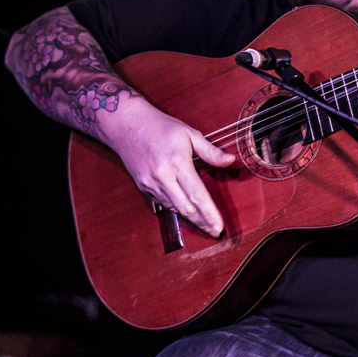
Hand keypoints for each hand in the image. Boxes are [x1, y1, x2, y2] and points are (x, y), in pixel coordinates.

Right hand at [98, 96, 235, 236]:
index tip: (219, 227)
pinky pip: (163, 203)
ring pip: (174, 208)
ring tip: (205, 225)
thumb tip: (230, 161)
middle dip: (202, 222)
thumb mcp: (189, 134)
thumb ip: (210, 151)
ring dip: (190, 218)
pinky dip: (176, 209)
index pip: (197, 194)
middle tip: (215, 231)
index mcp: (177, 162)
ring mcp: (150, 183)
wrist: (126, 125)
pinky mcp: (143, 187)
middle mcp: (162, 176)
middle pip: (186, 208)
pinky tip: (187, 212)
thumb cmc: (161, 127)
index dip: (210, 213)